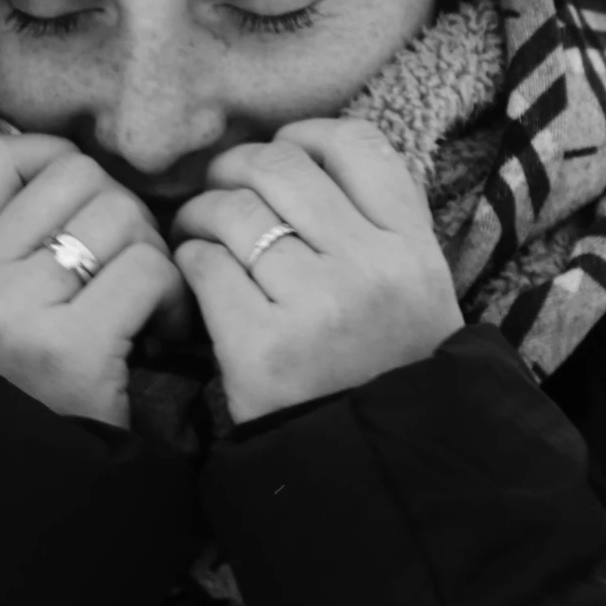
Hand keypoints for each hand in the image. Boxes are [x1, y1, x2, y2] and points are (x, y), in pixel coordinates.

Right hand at [0, 133, 195, 427]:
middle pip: (76, 176)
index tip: (83, 206)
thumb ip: (6, 238)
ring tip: (147, 302)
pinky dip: (173, 295)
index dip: (52, 159)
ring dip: (154, 252)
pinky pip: (149, 269)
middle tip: (129, 266)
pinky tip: (163, 330)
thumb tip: (67, 163)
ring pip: (121, 216)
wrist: (28, 486)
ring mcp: (16, 312)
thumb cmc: (25, 390)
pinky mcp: (71, 347)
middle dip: (122, 211)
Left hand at [172, 118, 464, 423]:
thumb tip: (303, 156)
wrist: (373, 469)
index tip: (281, 152)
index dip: (305, 136)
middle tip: (221, 192)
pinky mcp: (262, 348)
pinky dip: (188, 262)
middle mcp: (370, 268)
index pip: (357, 144)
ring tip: (197, 232)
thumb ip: (376, 225)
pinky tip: (194, 278)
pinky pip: (205, 265)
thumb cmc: (384, 370)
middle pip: (283, 167)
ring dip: (201, 213)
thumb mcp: (416, 289)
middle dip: (237, 169)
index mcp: (412, 247)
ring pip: (234, 211)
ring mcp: (317, 306)